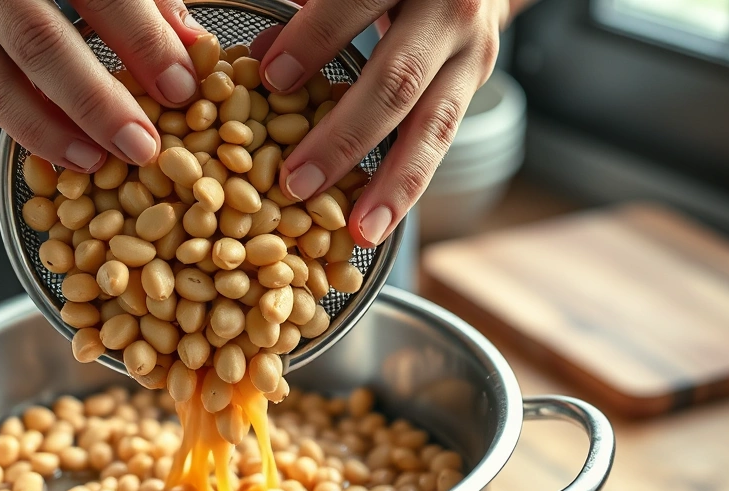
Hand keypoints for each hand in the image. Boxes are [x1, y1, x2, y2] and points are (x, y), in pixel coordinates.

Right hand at [0, 0, 206, 171]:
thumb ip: (149, 4)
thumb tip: (198, 51)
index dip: (143, 41)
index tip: (182, 89)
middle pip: (41, 42)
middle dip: (97, 102)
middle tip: (142, 147)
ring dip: (54, 132)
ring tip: (98, 162)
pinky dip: (27, 129)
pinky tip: (65, 152)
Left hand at [257, 0, 512, 246]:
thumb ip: (308, 11)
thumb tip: (254, 60)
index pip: (357, 3)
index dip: (314, 38)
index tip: (270, 78)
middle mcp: (448, 11)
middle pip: (397, 80)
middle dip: (345, 136)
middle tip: (298, 183)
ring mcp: (472, 51)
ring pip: (434, 125)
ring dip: (393, 183)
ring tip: (363, 231)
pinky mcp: (475, 82)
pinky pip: (441, 140)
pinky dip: (407, 184)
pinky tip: (380, 222)